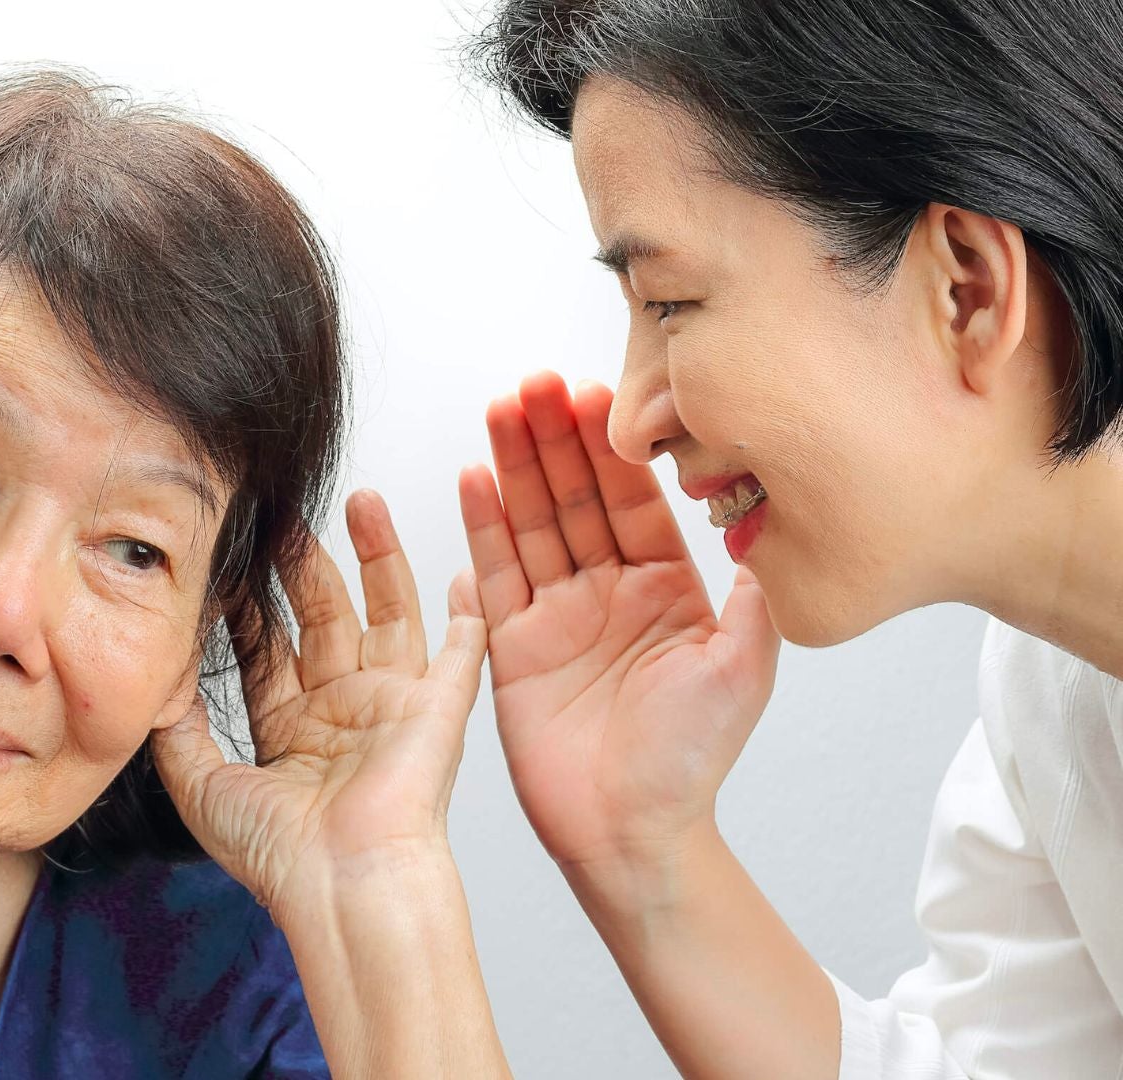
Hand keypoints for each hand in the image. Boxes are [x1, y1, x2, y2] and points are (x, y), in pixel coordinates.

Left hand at [152, 489, 488, 919]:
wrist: (342, 884)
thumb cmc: (278, 854)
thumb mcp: (201, 786)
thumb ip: (176, 729)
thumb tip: (161, 675)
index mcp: (290, 731)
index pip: (266, 647)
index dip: (247, 601)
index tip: (229, 552)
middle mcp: (341, 712)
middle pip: (322, 616)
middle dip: (302, 562)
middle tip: (282, 511)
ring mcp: (390, 707)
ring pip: (386, 612)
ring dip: (377, 557)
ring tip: (360, 501)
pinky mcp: (436, 711)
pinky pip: (459, 655)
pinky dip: (468, 616)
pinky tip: (466, 572)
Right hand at [464, 373, 780, 871]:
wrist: (632, 833)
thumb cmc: (692, 761)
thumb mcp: (743, 667)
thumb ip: (751, 595)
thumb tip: (763, 521)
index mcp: (666, 588)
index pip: (634, 499)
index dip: (613, 447)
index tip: (596, 393)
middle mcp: (608, 590)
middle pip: (575, 496)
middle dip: (555, 438)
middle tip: (536, 383)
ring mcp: (556, 614)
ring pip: (531, 522)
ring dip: (515, 464)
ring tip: (501, 407)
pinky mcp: (511, 644)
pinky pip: (495, 573)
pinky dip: (482, 524)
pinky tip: (474, 475)